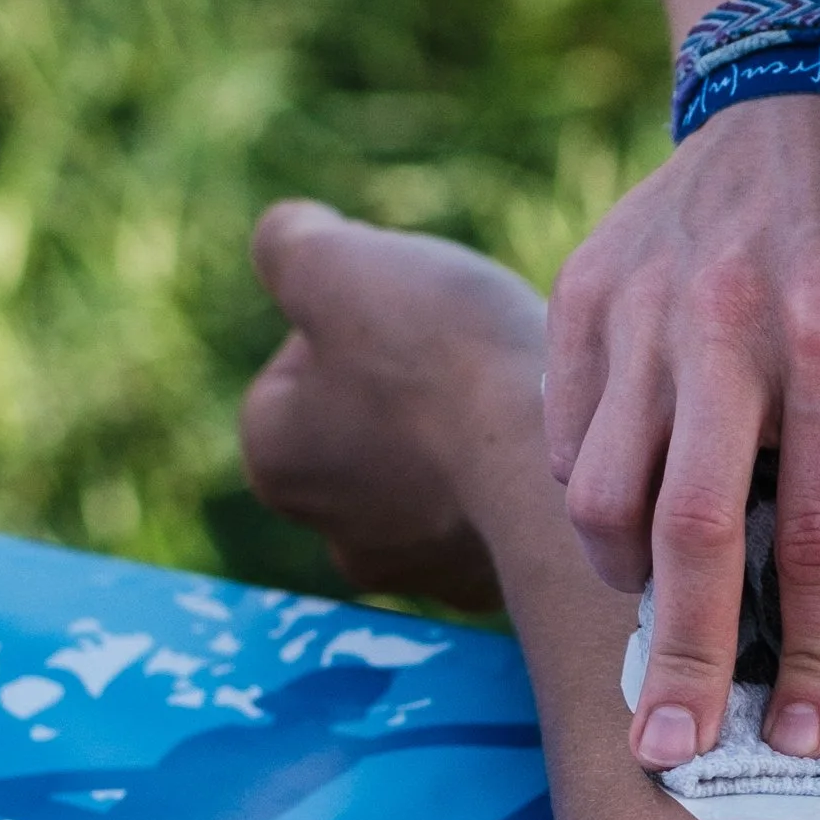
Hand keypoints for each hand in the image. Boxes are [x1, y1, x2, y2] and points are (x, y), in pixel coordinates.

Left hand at [241, 203, 547, 608]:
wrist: (547, 468)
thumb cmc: (437, 361)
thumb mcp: (336, 265)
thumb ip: (287, 241)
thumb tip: (286, 236)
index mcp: (272, 458)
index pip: (305, 358)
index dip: (362, 313)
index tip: (413, 313)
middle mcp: (330, 533)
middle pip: (366, 419)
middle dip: (411, 379)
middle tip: (466, 348)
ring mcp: (412, 570)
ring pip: (429, 468)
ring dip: (462, 429)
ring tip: (510, 394)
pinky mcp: (486, 584)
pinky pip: (488, 509)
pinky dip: (507, 475)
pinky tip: (537, 444)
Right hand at [544, 94, 819, 771]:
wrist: (811, 84)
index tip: (808, 736)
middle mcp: (732, 324)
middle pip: (692, 529)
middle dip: (685, 659)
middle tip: (673, 752)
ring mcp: (646, 307)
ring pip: (603, 490)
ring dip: (630, 583)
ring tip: (663, 626)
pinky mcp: (586, 293)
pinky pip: (566, 435)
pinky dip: (593, 501)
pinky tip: (635, 522)